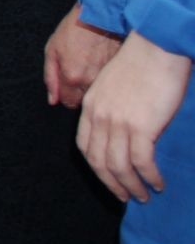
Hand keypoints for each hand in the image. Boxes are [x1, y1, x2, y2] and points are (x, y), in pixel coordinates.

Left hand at [45, 3, 122, 108]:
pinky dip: (107, 79)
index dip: (66, 95)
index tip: (68, 86)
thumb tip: (52, 100)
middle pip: (84, 101)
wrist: (99, 16)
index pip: (68, 103)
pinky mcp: (120, 72)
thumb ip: (50, 78)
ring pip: (98, 94)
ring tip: (92, 67)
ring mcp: (107, 78)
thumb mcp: (52, 50)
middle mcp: (90, 82)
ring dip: (94, 86)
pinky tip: (103, 65)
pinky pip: (112, 84)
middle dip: (80, 92)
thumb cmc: (73, 30)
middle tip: (80, 73)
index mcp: (71, 77)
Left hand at [78, 31, 191, 202]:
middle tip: (128, 197)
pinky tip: (158, 183)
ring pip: (119, 166)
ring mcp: (118, 122)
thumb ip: (110, 107)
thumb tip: (121, 131)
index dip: (97, 168)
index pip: (85, 147)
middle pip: (99, 162)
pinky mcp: (140, 126)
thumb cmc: (141, 63)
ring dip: (132, 186)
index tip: (110, 180)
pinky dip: (149, 177)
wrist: (156, 46)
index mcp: (90, 106)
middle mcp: (99, 116)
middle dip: (113, 184)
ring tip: (145, 195)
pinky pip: (141, 162)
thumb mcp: (112, 84)